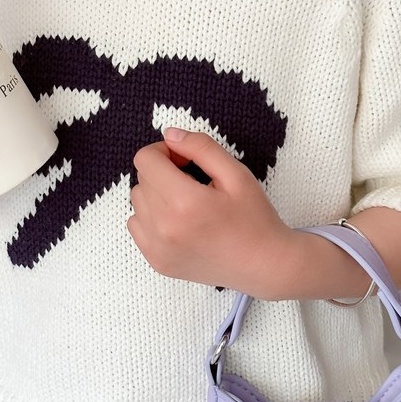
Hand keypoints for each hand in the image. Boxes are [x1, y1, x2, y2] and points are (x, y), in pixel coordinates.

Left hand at [128, 127, 297, 298]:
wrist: (264, 266)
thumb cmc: (255, 219)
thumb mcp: (236, 174)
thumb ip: (201, 147)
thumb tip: (170, 135)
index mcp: (185, 202)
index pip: (146, 160)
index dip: (165, 151)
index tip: (185, 161)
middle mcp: (165, 228)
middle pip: (140, 180)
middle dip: (162, 173)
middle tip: (193, 183)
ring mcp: (159, 250)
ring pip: (137, 204)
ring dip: (156, 196)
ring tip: (187, 205)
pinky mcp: (158, 263)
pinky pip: (137, 227)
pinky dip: (152, 219)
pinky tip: (179, 223)